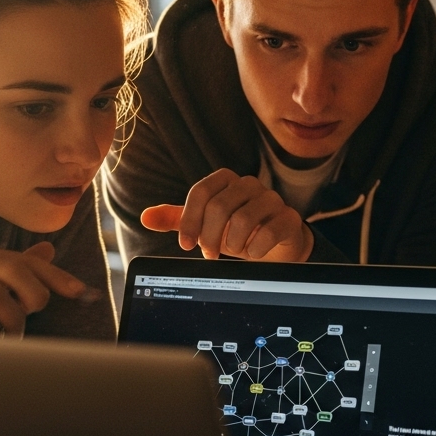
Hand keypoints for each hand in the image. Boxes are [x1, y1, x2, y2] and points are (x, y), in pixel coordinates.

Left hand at [141, 168, 313, 261]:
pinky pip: (269, 232)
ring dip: (232, 243)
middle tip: (209, 254)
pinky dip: (255, 249)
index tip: (184, 245)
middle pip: (220, 206)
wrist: (274, 243)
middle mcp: (249, 184)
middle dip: (209, 236)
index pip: (201, 192)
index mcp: (226, 181)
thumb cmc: (235, 230)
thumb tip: (145, 217)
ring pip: (244, 219)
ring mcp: (272, 199)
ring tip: (234, 251)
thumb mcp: (203, 225)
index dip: (189, 220)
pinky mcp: (289, 218)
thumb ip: (176, 220)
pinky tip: (253, 253)